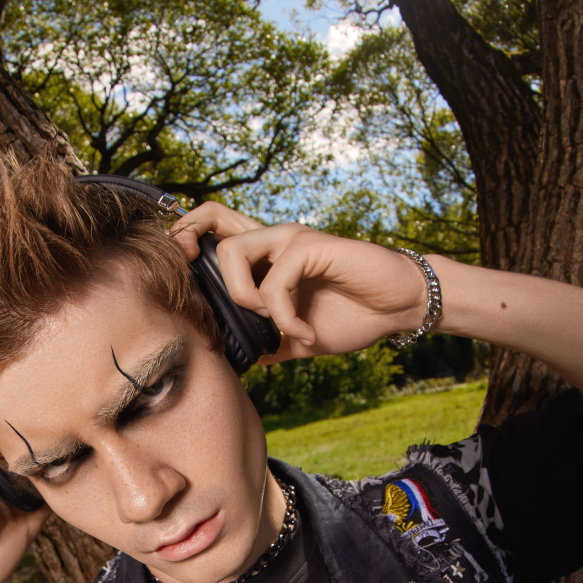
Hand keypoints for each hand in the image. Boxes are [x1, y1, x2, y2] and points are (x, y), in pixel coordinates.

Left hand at [170, 202, 427, 360]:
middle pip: (212, 219)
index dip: (189, 238)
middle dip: (192, 248)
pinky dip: (283, 315)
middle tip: (207, 294)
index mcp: (266, 259)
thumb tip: (236, 363)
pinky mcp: (311, 247)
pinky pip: (275, 281)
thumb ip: (266, 342)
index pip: (215, 228)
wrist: (398, 308)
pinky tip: (302, 333)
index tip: (184, 280)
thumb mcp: (296, 338)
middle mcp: (273, 241)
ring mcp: (291, 241)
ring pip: (233, 252)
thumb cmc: (352, 315)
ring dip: (242, 296)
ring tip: (268, 322)